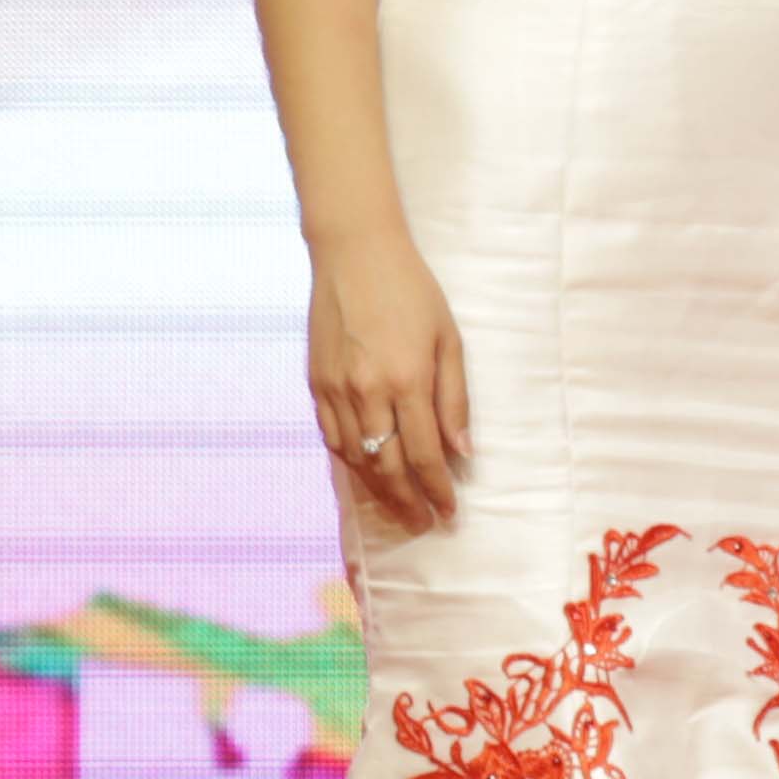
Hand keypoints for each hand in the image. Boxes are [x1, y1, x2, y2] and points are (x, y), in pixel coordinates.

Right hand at [309, 243, 469, 540]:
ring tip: (399, 508)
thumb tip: (462, 452)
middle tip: (424, 524)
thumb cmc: (411, 291)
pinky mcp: (316, 383)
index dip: (437, 490)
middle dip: (408, 502)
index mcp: (407, 381)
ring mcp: (336, 390)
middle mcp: (368, 392)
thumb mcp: (448, 339)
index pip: (425, 455)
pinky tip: (365, 474)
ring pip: (357, 460)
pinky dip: (350, 463)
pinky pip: (332, 438)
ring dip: (379, 491)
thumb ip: (454, 399)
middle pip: (388, 468)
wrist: (354, 254)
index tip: (449, 512)